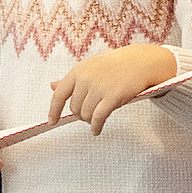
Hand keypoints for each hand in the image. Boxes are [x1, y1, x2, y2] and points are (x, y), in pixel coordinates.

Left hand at [46, 44, 177, 133]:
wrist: (140, 62)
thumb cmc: (114, 65)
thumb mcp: (89, 67)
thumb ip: (71, 79)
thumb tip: (52, 86)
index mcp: (78, 70)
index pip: (59, 94)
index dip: (53, 110)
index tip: (51, 121)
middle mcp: (86, 79)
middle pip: (74, 108)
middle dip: (80, 115)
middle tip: (89, 114)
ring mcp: (99, 88)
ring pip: (85, 115)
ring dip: (89, 121)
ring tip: (95, 119)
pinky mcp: (112, 97)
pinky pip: (98, 118)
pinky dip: (95, 127)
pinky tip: (96, 130)